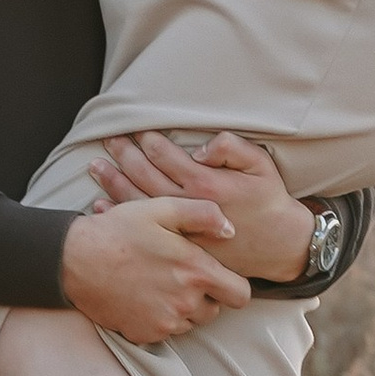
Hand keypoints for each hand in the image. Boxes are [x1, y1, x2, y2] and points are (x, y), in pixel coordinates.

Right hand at [58, 198, 251, 344]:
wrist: (74, 260)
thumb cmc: (118, 231)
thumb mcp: (160, 209)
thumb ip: (202, 214)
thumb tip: (231, 230)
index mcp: (195, 272)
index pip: (240, 295)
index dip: (233, 285)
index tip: (217, 275)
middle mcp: (185, 303)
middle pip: (216, 310)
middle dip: (206, 296)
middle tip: (181, 276)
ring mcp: (164, 323)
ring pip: (191, 322)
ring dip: (183, 308)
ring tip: (159, 284)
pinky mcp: (145, 335)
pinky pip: (166, 332)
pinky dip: (160, 319)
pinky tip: (143, 297)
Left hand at [85, 129, 314, 284]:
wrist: (279, 246)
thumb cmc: (269, 201)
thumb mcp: (261, 166)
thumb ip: (232, 148)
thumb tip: (200, 148)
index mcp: (206, 185)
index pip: (166, 157)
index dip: (148, 141)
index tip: (135, 129)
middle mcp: (188, 207)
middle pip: (145, 176)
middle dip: (125, 155)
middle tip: (109, 139)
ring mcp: (179, 230)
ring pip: (137, 201)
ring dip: (113, 182)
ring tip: (95, 166)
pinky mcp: (178, 245)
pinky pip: (142, 229)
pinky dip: (119, 216)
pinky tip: (100, 206)